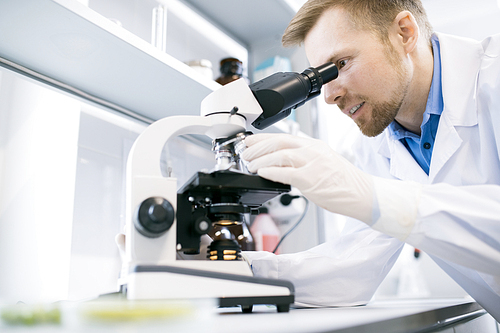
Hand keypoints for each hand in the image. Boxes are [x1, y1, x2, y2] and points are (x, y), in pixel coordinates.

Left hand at [242, 133, 373, 222]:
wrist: (364, 194)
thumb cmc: (344, 182)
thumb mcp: (323, 163)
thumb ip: (303, 161)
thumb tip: (280, 164)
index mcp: (314, 145)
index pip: (284, 136)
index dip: (263, 138)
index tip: (250, 141)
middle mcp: (313, 150)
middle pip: (278, 142)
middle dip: (258, 147)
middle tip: (245, 153)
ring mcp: (313, 163)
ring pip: (280, 155)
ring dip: (261, 160)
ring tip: (250, 165)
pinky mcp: (311, 179)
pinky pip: (286, 173)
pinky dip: (271, 171)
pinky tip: (262, 173)